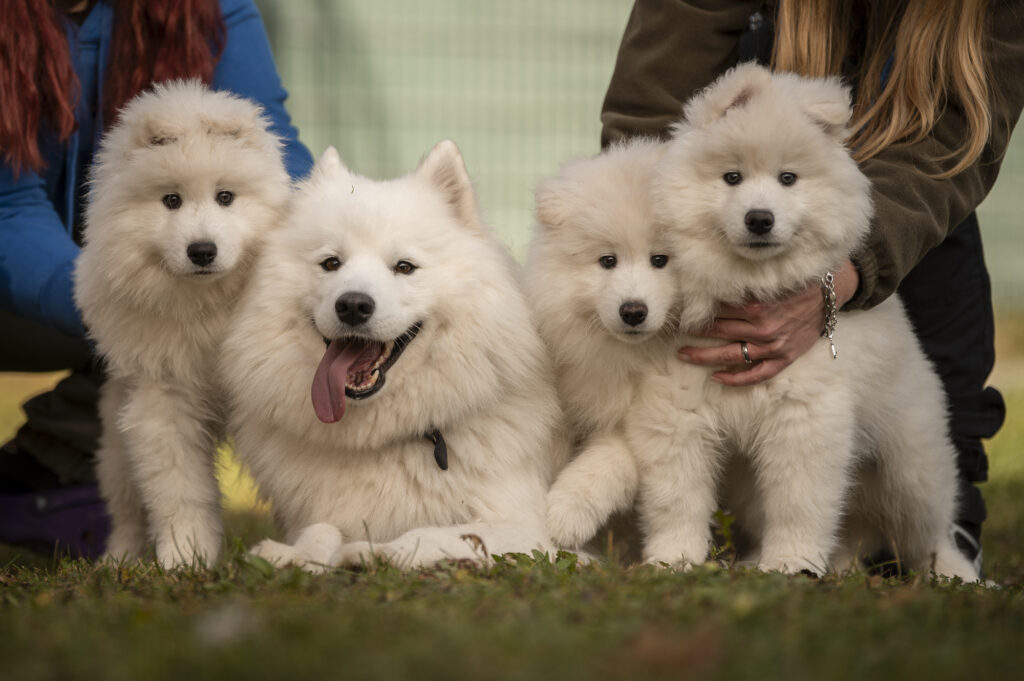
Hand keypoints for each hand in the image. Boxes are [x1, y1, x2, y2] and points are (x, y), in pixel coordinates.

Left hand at [678, 259, 858, 385]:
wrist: (830, 293)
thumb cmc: (796, 281)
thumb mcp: (769, 278)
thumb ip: (744, 284)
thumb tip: (711, 281)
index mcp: (757, 305)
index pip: (718, 310)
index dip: (697, 311)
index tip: (680, 312)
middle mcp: (763, 327)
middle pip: (719, 332)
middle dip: (694, 333)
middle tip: (673, 333)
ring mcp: (774, 345)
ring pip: (732, 355)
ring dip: (704, 356)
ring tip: (683, 355)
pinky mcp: (784, 358)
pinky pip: (758, 374)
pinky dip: (737, 379)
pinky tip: (718, 378)